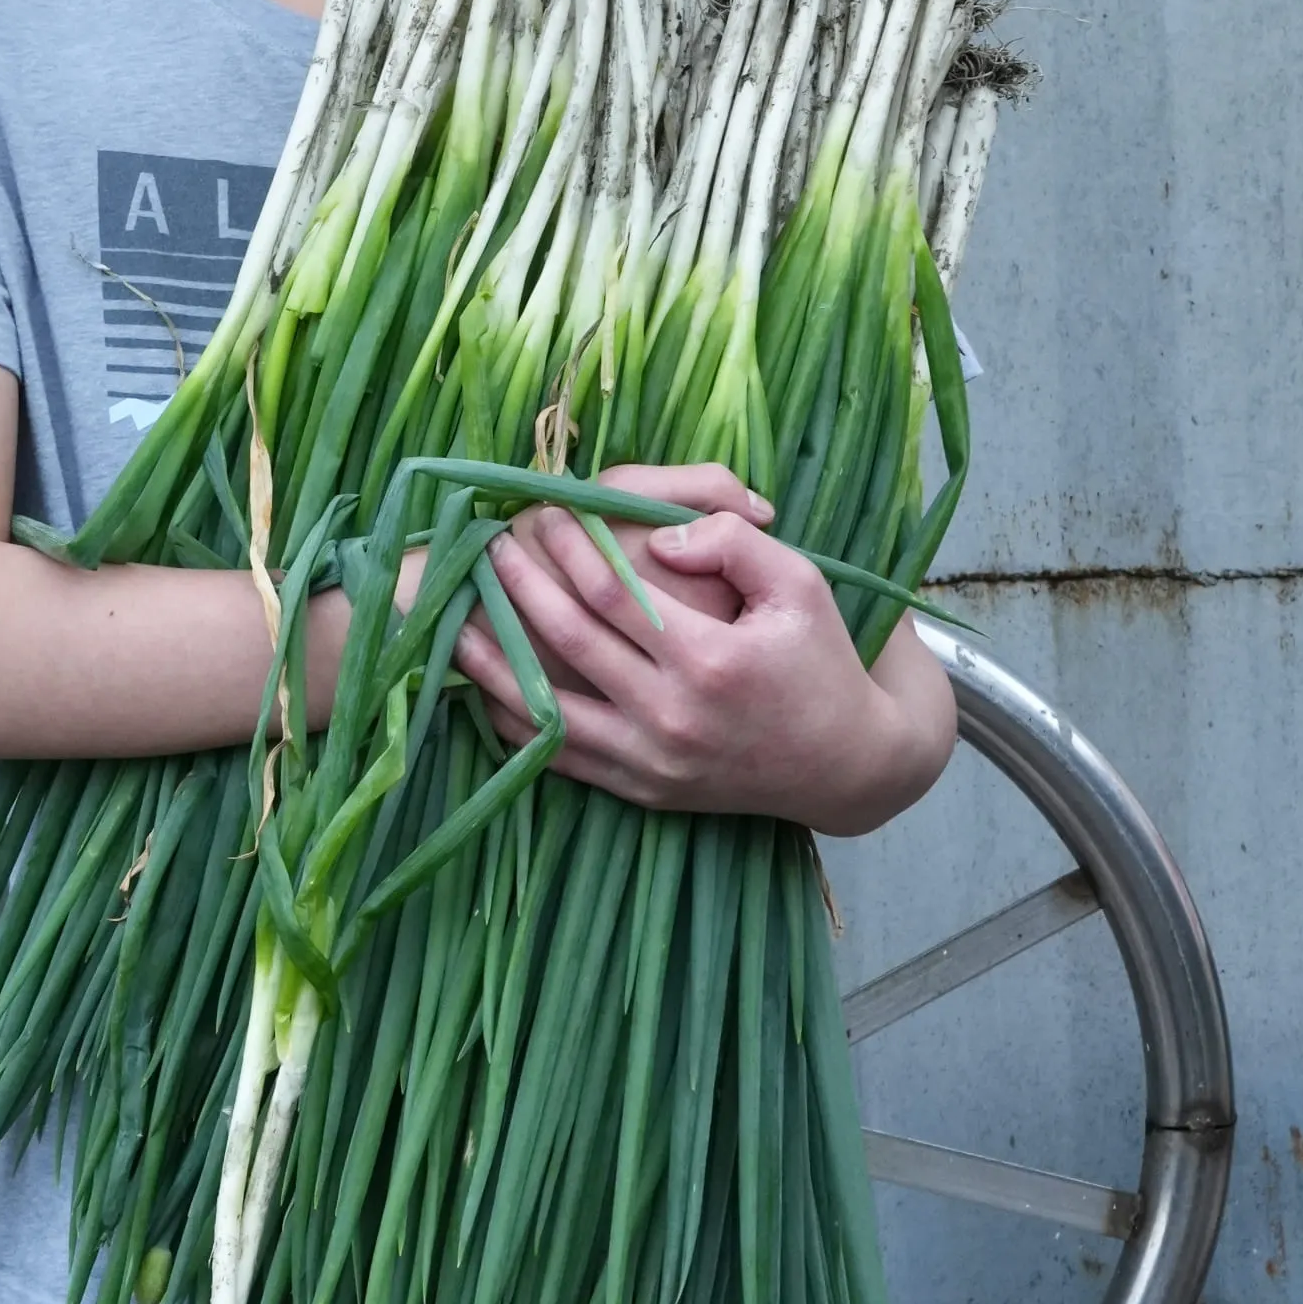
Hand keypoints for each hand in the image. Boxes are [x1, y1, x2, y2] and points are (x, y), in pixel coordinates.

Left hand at [452, 463, 954, 833]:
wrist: (846, 765)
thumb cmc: (822, 661)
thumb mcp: (799, 584)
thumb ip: (731, 542)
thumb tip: (657, 535)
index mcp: (708, 657)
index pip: (611, 590)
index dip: (566, 546)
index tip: (539, 512)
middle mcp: (672, 714)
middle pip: (568, 640)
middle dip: (520, 587)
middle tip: (486, 548)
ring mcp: (652, 761)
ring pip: (547, 710)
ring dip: (494, 664)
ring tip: (455, 621)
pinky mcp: (644, 791)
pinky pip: (561, 759)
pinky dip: (517, 725)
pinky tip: (487, 692)